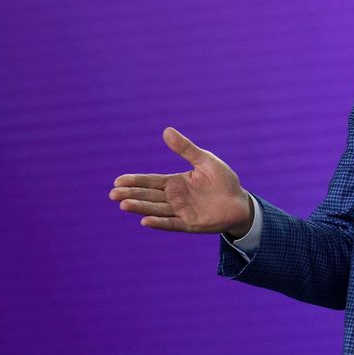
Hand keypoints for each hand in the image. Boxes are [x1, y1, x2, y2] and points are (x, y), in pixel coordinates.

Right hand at [109, 127, 252, 236]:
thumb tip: (166, 130)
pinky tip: (145, 221)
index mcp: (176, 182)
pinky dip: (159, 222)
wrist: (240, 202)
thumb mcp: (205, 160)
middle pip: (149, 196)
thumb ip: (185, 148)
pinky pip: (172, 224)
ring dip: (140, 208)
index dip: (135, 181)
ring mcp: (181, 212)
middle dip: (131, 195)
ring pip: (156, 209)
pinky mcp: (190, 224)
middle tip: (113, 194)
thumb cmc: (223, 180)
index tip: (118, 181)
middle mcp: (175, 198)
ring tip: (124, 205)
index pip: (151, 181)